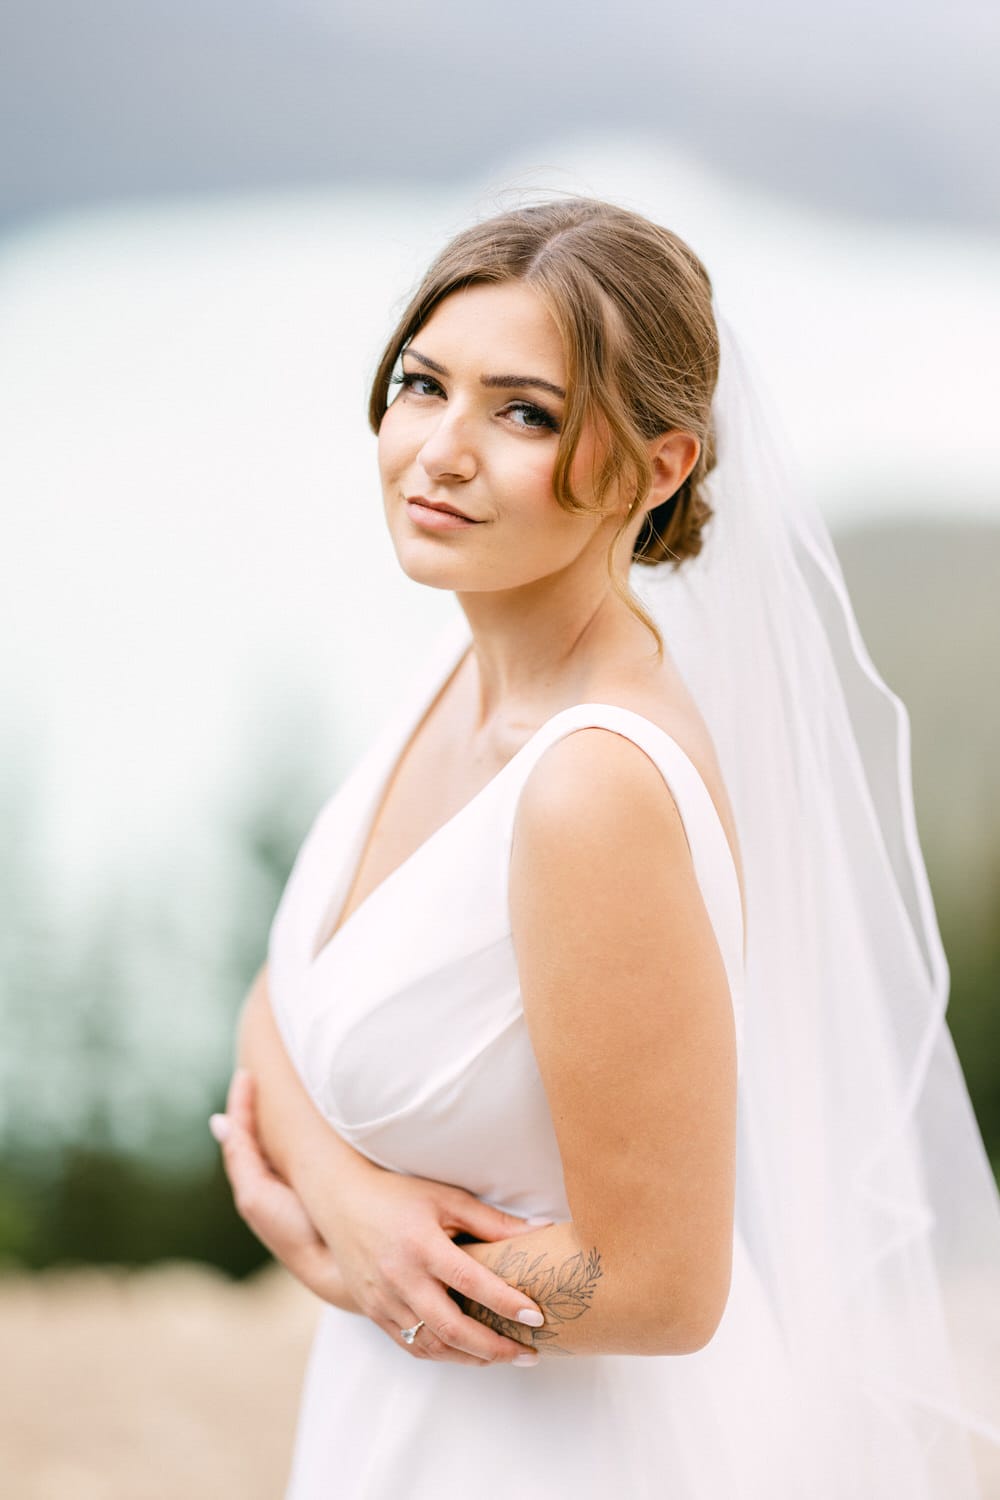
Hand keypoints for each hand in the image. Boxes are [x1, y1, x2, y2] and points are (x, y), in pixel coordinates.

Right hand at [216, 1070, 550, 1366]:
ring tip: (503, 1357)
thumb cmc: (398, 1195)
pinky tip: (466, 1352)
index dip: (506, 1304)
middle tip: (530, 1354)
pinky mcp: (372, 1311)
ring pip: (431, 1345)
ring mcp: (383, 1299)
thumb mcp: (445, 1198)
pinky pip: (410, 1345)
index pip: (471, 1283)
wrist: (339, 1201)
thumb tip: (538, 1231)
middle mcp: (400, 1277)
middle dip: (495, 1348)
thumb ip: (489, 1220)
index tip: (537, 1318)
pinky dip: (442, 1354)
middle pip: (452, 1327)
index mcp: (421, 1245)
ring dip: (470, 1358)